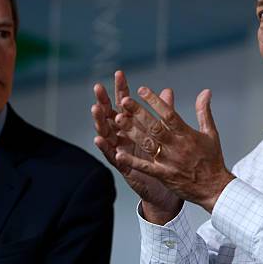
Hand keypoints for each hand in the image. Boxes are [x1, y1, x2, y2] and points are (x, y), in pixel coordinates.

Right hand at [92, 71, 181, 223]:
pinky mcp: (124, 167)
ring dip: (100, 122)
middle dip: (104, 101)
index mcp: (134, 127)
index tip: (120, 73)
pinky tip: (98, 138)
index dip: (122, 89)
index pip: (126, 104)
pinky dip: (105, 148)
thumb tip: (167, 90)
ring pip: (108, 134)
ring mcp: (122, 152)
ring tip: (95, 109)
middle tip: (98, 87)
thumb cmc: (164, 160)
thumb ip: (165, 112)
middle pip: (111, 116)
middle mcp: (125, 137)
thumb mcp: (166, 133)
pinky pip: (112, 156)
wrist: (167, 189)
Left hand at [114, 86, 234, 212]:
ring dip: (132, 131)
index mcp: (187, 135)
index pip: (169, 114)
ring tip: (118, 119)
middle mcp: (177, 146)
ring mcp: (169, 161)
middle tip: (124, 100)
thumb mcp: (211, 133)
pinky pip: (145, 167)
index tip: (142, 90)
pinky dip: (132, 161)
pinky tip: (119, 154)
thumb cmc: (212, 160)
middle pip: (155, 126)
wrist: (214, 188)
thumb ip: (204, 111)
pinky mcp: (164, 175)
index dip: (155, 101)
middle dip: (138, 113)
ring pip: (147, 144)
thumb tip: (205, 91)